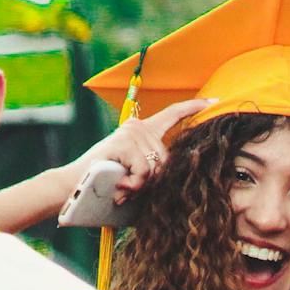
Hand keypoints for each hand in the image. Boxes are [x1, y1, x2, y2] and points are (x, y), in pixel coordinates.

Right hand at [69, 97, 211, 202]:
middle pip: (168, 158)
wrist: (75, 187)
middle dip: (155, 180)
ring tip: (123, 187)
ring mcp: (131, 132)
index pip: (172, 115)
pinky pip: (145, 170)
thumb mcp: (136, 174)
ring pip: (157, 166)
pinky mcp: (125, 142)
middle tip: (131, 188)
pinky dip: (135, 184)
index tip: (214, 101)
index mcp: (142, 131)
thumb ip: (155, 169)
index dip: (193, 109)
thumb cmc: (107, 184)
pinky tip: (121, 185)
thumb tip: (179, 172)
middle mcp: (138, 126)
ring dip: (142, 185)